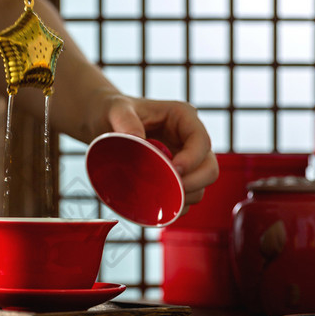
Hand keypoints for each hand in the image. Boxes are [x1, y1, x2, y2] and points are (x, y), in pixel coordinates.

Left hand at [99, 95, 218, 209]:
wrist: (105, 123)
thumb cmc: (115, 111)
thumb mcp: (117, 109)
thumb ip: (125, 120)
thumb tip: (136, 139)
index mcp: (182, 118)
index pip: (201, 140)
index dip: (192, 158)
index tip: (174, 170)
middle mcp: (188, 140)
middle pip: (209, 167)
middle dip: (194, 183)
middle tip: (171, 191)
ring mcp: (184, 161)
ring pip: (200, 186)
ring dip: (185, 197)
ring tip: (162, 199)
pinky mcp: (175, 177)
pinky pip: (185, 197)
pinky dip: (176, 206)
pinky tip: (159, 206)